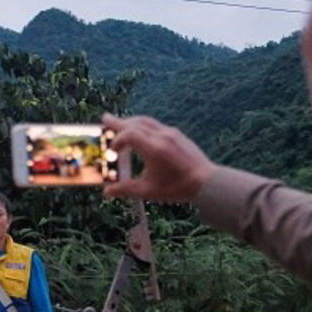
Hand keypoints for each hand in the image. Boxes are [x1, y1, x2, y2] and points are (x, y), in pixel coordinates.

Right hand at [102, 113, 216, 203]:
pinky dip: (142, 126)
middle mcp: (162, 136)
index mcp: (154, 149)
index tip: (112, 151)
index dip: (117, 140)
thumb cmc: (176, 188)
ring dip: (131, 122)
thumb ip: (125, 190)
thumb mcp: (148, 191)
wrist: (206, 182)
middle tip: (105, 119)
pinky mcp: (177, 134)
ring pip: (146, 121)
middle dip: (118, 122)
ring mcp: (170, 133)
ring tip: (119, 124)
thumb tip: (106, 192)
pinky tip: (139, 133)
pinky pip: (155, 125)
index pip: (129, 134)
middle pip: (135, 123)